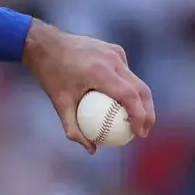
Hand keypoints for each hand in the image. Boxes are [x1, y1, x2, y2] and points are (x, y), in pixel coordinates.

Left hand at [22, 20, 155, 153]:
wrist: (45, 45)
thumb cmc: (50, 76)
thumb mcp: (59, 104)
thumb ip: (73, 128)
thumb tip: (91, 149)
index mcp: (101, 72)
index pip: (130, 97)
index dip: (141, 116)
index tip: (139, 134)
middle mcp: (113, 60)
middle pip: (142, 89)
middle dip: (148, 112)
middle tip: (144, 131)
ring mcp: (116, 53)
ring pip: (136, 80)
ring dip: (141, 101)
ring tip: (138, 121)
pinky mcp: (115, 50)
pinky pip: (126, 72)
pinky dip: (128, 88)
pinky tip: (122, 103)